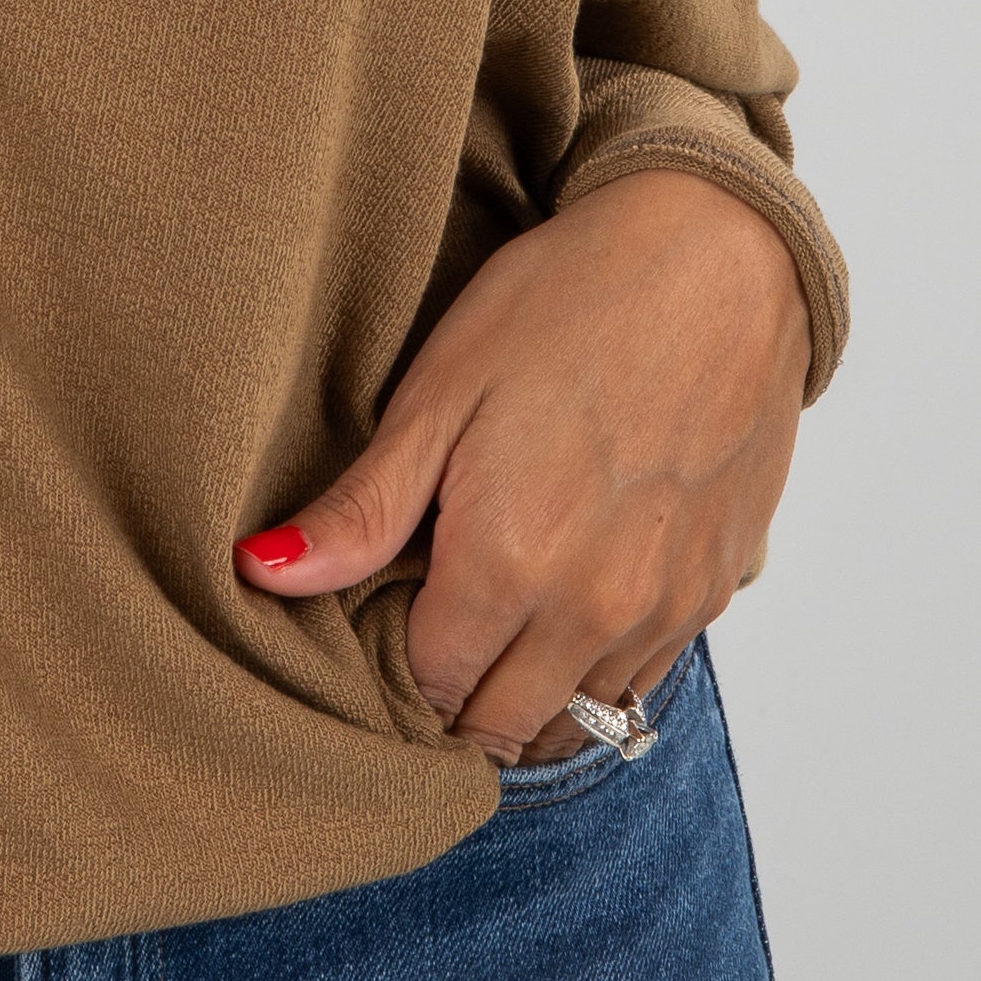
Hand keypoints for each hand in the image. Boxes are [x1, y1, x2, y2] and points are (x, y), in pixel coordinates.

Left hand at [234, 171, 808, 763]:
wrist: (718, 255)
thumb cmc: (568, 301)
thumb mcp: (441, 388)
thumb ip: (363, 508)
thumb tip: (262, 574)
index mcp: (511, 563)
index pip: (432, 688)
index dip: (394, 665)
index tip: (380, 620)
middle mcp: (596, 609)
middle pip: (503, 725)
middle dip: (456, 698)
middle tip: (428, 631)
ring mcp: (667, 606)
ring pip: (581, 717)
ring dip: (529, 693)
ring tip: (495, 624)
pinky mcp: (718, 587)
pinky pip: (646, 678)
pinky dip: (598, 666)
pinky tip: (570, 598)